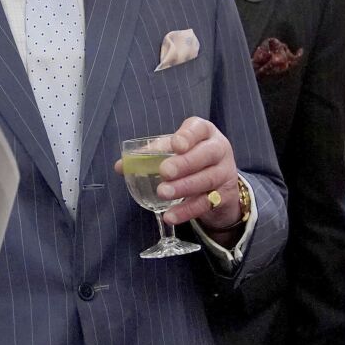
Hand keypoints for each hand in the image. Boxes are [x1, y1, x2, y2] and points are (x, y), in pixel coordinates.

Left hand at [111, 117, 242, 232]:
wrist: (220, 181)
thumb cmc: (191, 157)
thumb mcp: (175, 150)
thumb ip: (151, 154)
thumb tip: (121, 166)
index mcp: (204, 133)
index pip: (199, 129)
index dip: (188, 136)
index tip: (176, 145)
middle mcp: (218, 150)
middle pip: (206, 154)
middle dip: (184, 163)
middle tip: (164, 171)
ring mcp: (224, 173)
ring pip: (207, 179)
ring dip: (183, 187)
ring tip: (162, 193)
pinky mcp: (223, 196)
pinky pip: (205, 204)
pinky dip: (186, 211)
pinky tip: (170, 216)